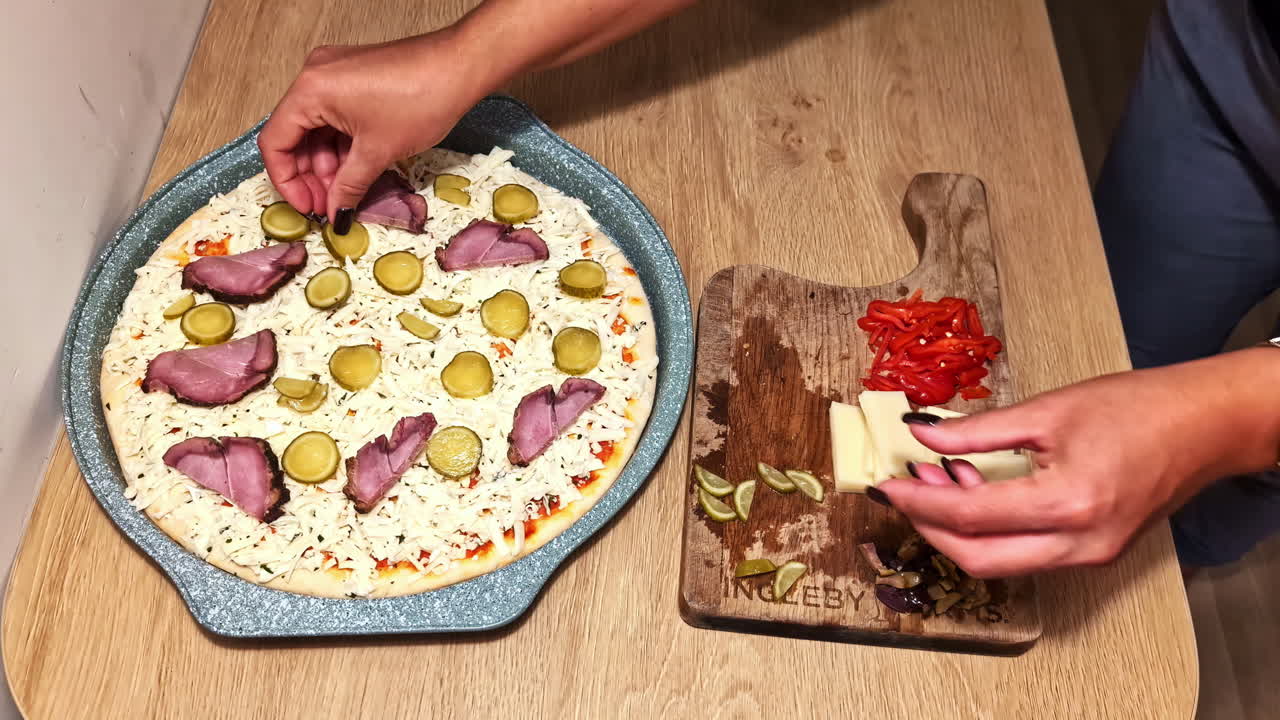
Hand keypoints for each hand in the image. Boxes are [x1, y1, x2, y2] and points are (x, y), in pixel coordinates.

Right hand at [258, 30, 495, 220]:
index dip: (287, 182)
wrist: (461, 66)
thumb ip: (349, 186)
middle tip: (329, 207)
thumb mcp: (379, 151)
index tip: (307, 207)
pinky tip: (355, 172)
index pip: (275, 142)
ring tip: (345, 194)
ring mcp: (334, 75)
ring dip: (327, 165)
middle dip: (310, 176)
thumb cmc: (422, 97)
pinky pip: (335, 118)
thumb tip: (336, 213)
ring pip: (316, 130)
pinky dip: (342, 147)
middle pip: (294, 136)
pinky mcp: (354, 79)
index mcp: (310, 90)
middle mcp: (315, 77)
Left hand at [876, 347, 1279, 576]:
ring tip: (939, 479)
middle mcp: (1079, 543)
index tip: (886, 482)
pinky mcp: (1092, 554)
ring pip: (999, 563)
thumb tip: (920, 433)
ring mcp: (1088, 555)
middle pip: (977, 558)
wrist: (1205, 425)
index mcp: (1068, 502)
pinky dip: (991, 531)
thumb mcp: (1047, 409)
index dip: (918, 500)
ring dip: (958, 530)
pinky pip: (1025, 555)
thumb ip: (976, 430)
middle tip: (904, 489)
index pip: (968, 514)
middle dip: (929, 527)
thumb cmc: (1139, 408)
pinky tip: (976, 490)